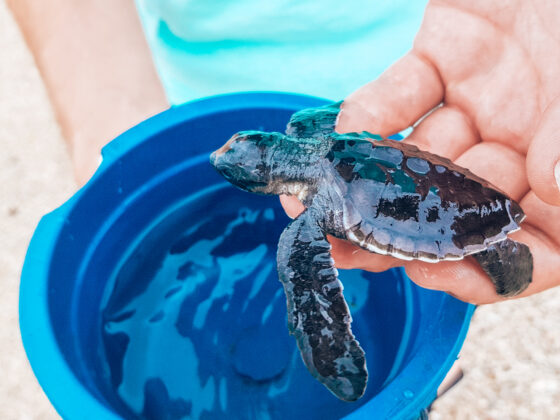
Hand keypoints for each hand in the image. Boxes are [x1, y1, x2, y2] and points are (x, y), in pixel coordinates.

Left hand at [282, 0, 559, 303]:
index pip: (530, 248)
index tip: (430, 276)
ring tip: (317, 204)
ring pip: (417, 157)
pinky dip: (371, 114)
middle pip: (454, 208)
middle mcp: (523, 147)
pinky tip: (343, 135)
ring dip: (367, 181)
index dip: (484, 272)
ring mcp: (482, 103)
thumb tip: (556, 190)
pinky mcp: (446, 56)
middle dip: (396, 230)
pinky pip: (401, 93)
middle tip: (341, 248)